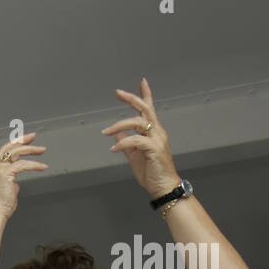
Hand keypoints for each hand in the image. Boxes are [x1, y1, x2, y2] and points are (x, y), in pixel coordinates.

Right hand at [0, 132, 47, 219]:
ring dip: (30, 149)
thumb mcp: (5, 193)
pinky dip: (34, 165)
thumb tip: (16, 184)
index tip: (24, 142)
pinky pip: (23, 164)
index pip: (2, 153)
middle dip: (21, 140)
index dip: (14, 145)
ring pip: (16, 152)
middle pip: (8, 147)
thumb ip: (10, 185)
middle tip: (32, 136)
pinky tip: (42, 167)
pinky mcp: (4, 173)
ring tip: (41, 150)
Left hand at [102, 79, 180, 197]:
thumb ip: (127, 142)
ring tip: (106, 132)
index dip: (146, 95)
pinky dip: (123, 143)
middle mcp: (157, 132)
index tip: (142, 81)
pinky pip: (136, 140)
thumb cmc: (151, 171)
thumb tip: (116, 134)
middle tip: (118, 93)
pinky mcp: (154, 149)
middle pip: (145, 109)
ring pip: (139, 122)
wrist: (162, 187)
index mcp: (153, 132)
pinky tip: (113, 149)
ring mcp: (157, 140)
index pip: (150, 109)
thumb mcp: (135, 155)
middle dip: (132, 99)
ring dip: (119, 125)